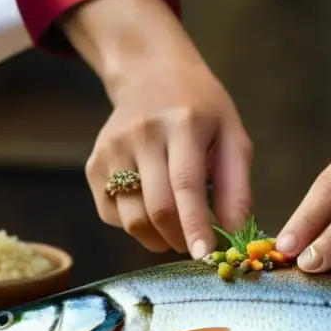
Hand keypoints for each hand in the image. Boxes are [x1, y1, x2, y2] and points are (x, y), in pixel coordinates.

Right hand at [85, 59, 252, 256]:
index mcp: (183, 124)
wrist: (151, 75)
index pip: (186, 185)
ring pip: (131, 219)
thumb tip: (235, 234)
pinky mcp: (94, 164)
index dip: (195, 225)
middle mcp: (141, 134)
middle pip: (157, 208)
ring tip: (178, 230)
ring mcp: (112, 149)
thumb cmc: (202, 111)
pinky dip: (136, 225)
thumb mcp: (233, 136)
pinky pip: (113, 214)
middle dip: (180, 239)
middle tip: (196, 245)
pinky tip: (152, 208)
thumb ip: (236, 187)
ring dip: (158, 238)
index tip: (204, 255)